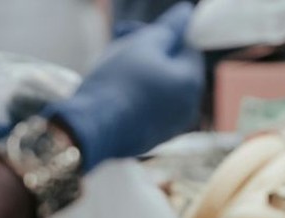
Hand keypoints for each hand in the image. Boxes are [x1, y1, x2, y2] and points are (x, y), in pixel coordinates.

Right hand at [44, 4, 203, 171]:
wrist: (92, 129)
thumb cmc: (117, 82)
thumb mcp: (141, 46)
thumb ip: (168, 29)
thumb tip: (187, 13)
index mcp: (192, 82)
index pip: (188, 47)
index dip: (162, 34)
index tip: (131, 30)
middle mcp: (190, 106)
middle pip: (174, 67)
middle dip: (148, 51)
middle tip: (118, 42)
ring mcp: (174, 125)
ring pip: (162, 87)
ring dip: (142, 70)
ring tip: (112, 64)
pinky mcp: (157, 137)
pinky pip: (153, 107)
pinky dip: (138, 94)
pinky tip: (115, 89)